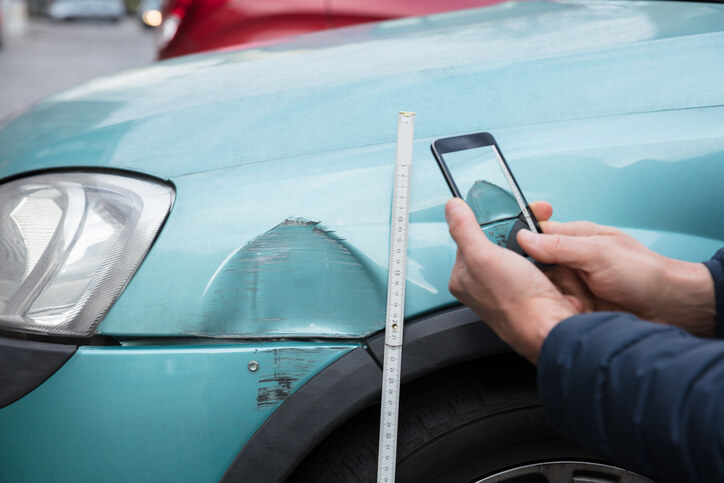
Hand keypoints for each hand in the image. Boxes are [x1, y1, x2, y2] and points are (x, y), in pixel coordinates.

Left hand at [445, 198, 578, 363]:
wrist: (552, 328)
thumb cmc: (516, 303)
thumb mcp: (483, 255)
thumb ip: (464, 229)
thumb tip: (451, 207)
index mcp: (462, 278)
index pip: (469, 238)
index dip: (488, 224)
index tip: (504, 215)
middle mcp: (482, 286)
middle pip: (496, 245)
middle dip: (515, 234)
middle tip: (529, 230)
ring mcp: (507, 290)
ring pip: (518, 254)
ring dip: (533, 246)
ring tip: (540, 248)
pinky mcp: (529, 292)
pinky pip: (537, 266)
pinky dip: (545, 260)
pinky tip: (548, 262)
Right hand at [518, 204, 716, 336]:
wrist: (672, 309)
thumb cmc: (647, 274)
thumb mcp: (599, 254)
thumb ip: (560, 246)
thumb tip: (525, 239)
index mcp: (577, 238)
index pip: (537, 234)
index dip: (520, 241)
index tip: (508, 252)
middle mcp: (573, 261)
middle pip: (535, 266)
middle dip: (534, 278)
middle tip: (537, 284)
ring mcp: (575, 285)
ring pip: (543, 290)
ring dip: (547, 298)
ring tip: (558, 302)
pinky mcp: (578, 307)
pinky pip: (555, 308)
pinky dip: (557, 313)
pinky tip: (564, 315)